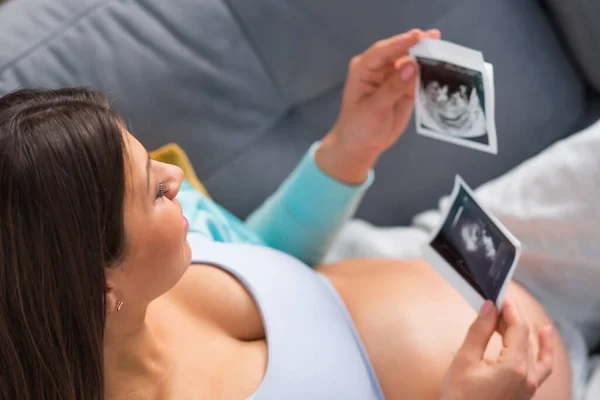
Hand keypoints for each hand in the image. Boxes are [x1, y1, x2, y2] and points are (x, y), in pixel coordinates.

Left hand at [316, 28, 440, 183]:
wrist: (361, 146)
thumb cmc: (360, 127)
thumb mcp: (374, 108)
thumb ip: (393, 87)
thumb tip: (411, 65)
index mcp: (365, 68)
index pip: (383, 51)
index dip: (401, 43)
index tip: (419, 36)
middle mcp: (380, 68)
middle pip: (400, 51)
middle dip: (418, 44)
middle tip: (436, 38)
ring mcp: (394, 77)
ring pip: (412, 62)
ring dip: (427, 58)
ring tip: (446, 51)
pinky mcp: (406, 88)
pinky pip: (419, 77)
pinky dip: (430, 73)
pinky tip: (445, 69)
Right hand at [439, 299, 554, 399]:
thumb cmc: (459, 398)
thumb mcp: (464, 360)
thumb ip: (479, 331)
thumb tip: (488, 307)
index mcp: (514, 367)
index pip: (518, 328)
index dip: (509, 309)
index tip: (499, 295)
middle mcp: (527, 379)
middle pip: (528, 340)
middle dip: (515, 320)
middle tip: (501, 304)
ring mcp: (528, 390)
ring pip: (541, 359)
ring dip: (537, 340)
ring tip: (542, 329)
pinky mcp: (523, 397)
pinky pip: (539, 373)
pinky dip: (540, 358)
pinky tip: (535, 353)